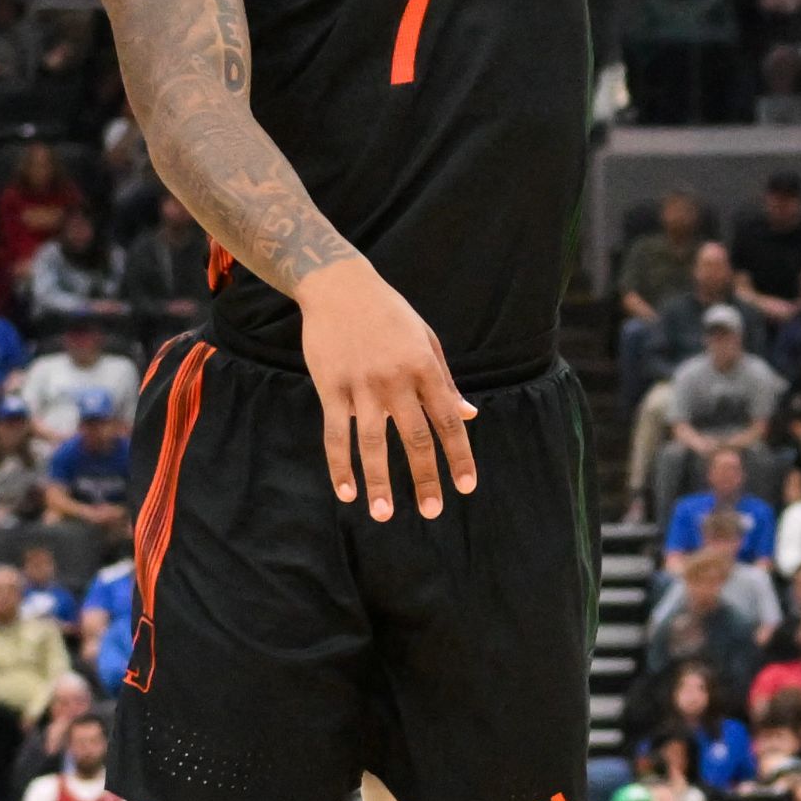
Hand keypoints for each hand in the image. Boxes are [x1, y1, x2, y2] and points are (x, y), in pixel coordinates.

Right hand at [292, 256, 475, 518]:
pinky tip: (346, 491)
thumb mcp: (426, 341)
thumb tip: (470, 417)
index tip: (465, 487)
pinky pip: (335, 433)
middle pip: (414, 437)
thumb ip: (447, 382)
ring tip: (384, 514)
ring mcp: (361, 385)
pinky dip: (340, 464)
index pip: (448, 421)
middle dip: (425, 477)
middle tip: (432, 511)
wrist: (339, 286)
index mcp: (425, 368)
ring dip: (379, 481)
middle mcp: (395, 380)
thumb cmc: (389, 315)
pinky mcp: (330, 386)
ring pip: (371, 442)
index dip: (459, 456)